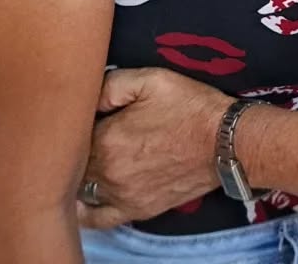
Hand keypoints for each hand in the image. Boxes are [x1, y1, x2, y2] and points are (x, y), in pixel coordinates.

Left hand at [78, 68, 231, 229]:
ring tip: (93, 158)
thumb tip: (85, 95)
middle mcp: (107, 173)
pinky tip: (88, 194)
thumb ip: (110, 84)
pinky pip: (96, 219)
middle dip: (76, 149)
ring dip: (81, 174)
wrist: (226, 142)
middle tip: (91, 132)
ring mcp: (120, 196)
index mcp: (105, 139)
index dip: (77, 122)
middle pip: (74, 164)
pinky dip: (85, 208)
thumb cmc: (189, 107)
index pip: (71, 134)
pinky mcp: (136, 210)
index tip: (90, 113)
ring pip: (81, 189)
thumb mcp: (151, 79)